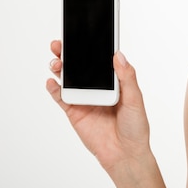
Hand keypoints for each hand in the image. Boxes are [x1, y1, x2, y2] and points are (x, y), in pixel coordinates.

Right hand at [46, 40, 151, 172]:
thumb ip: (127, 77)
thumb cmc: (136, 126)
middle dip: (70, 53)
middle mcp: (98, 87)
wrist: (125, 154)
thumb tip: (118, 55)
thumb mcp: (135, 99)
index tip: (83, 33)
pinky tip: (51, 81)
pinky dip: (54, 89)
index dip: (91, 47)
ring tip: (56, 62)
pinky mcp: (75, 112)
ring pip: (68, 78)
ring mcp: (85, 98)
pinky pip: (61, 98)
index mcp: (114, 81)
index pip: (100, 59)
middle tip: (61, 44)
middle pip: (81, 66)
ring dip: (60, 68)